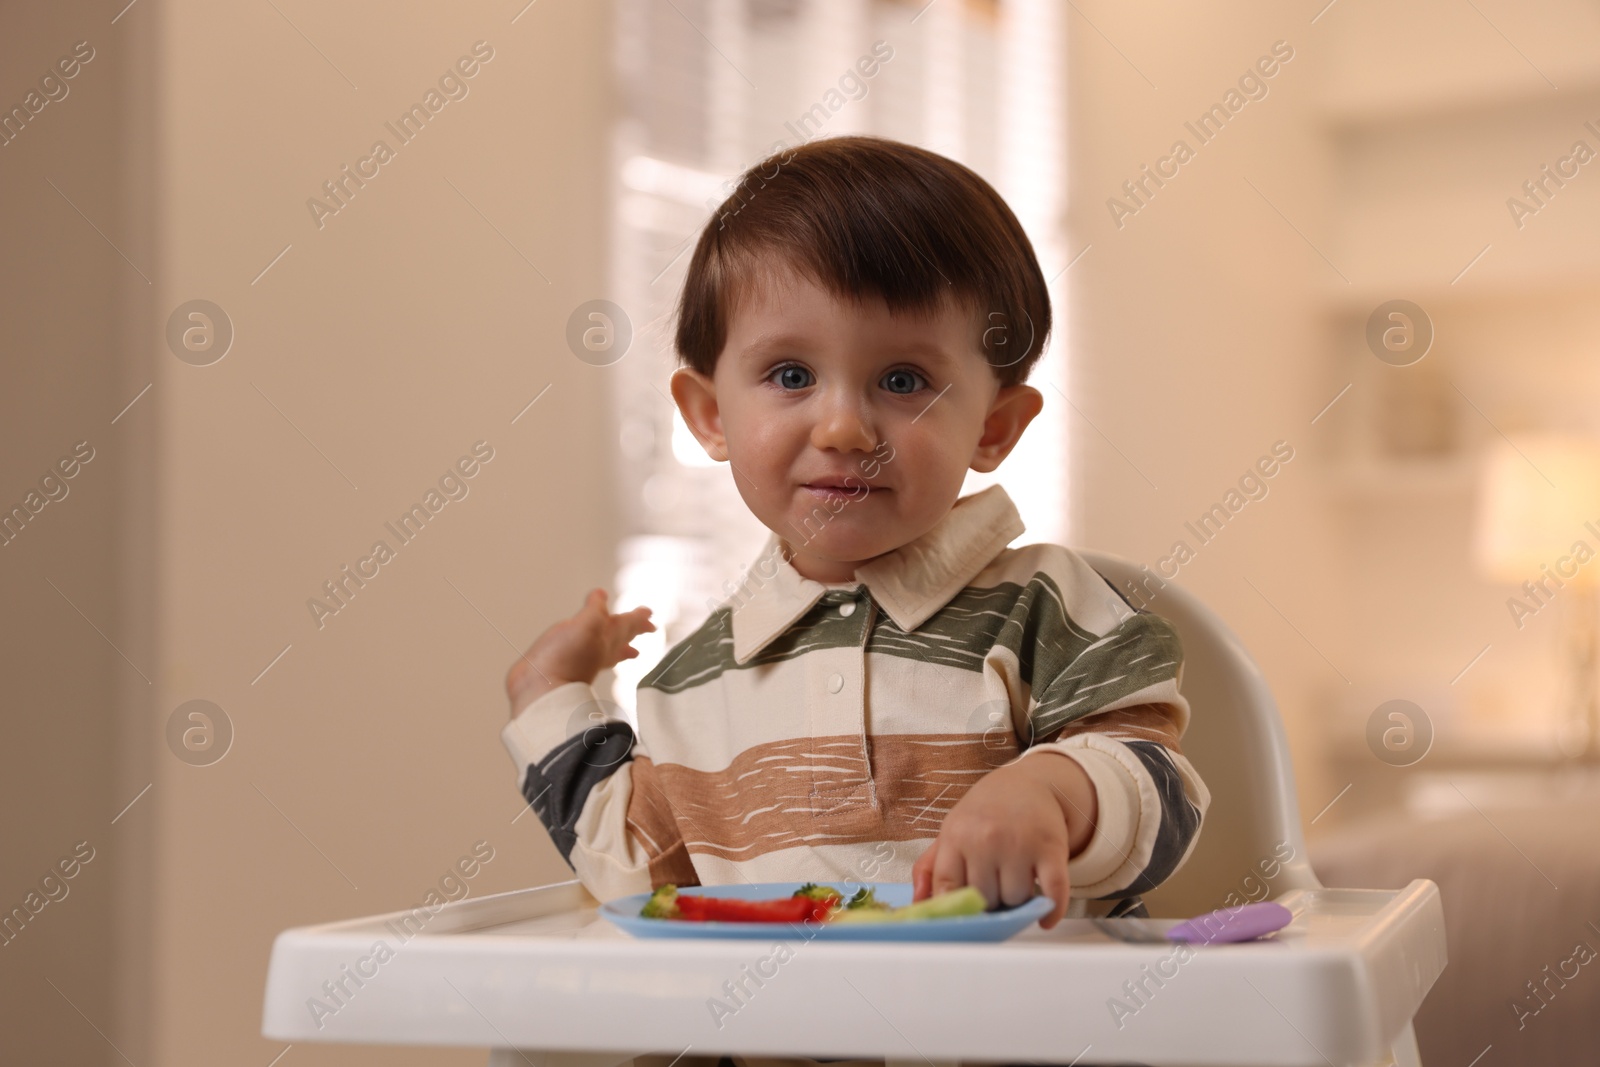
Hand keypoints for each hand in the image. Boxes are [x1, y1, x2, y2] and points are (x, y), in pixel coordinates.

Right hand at [506, 588, 654, 716]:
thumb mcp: (586, 624)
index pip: (629, 624)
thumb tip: (601, 595)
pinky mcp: (567, 667)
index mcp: (607, 637)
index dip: (639, 617)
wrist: (541, 690)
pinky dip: (593, 652)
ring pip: (609, 651)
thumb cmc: (565, 660)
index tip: (649, 613)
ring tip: (631, 648)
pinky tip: (588, 655)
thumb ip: (595, 609)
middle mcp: (599, 650)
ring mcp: (584, 660)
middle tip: (649, 627)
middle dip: (635, 630)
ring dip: (621, 646)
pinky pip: (588, 657)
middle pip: (623, 638)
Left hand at [910, 750, 1097, 928]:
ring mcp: (1019, 843)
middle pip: (985, 899)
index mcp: (956, 836)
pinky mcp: (1051, 848)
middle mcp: (985, 839)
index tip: (963, 914)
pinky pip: (1053, 893)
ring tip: (1016, 879)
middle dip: (990, 900)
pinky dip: (1051, 910)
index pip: (946, 888)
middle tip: (995, 884)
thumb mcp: (952, 831)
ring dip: (1018, 900)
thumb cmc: (986, 813)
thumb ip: (930, 868)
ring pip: (1016, 900)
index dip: (955, 907)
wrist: (1028, 782)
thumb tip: (917, 904)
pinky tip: (1045, 916)